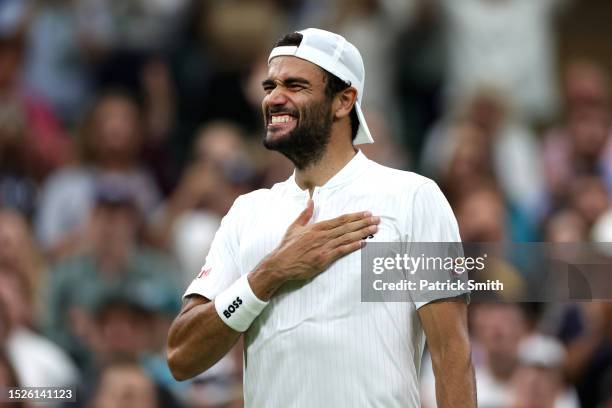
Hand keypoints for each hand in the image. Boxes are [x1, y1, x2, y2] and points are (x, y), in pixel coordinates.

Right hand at [264, 200, 379, 281]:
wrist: (281, 264)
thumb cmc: (287, 246)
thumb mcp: (294, 227)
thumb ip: (305, 214)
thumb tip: (311, 201)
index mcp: (317, 227)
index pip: (340, 219)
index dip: (355, 216)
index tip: (366, 213)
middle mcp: (323, 235)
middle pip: (347, 227)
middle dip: (364, 222)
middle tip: (377, 219)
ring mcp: (324, 247)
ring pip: (347, 237)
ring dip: (362, 232)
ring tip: (375, 229)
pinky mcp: (324, 258)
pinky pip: (342, 250)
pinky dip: (353, 246)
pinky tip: (364, 243)